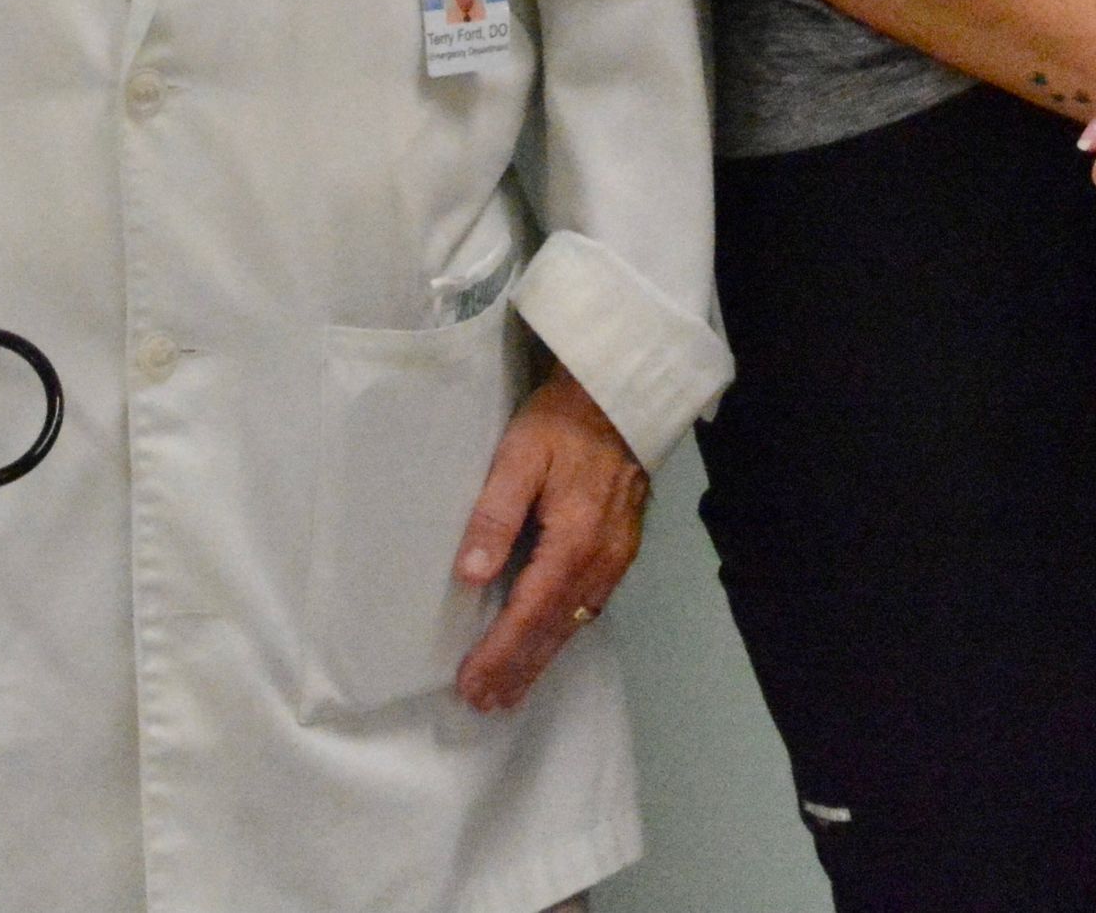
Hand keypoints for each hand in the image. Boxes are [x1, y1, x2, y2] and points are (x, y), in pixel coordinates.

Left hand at [453, 372, 650, 714]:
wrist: (622, 392)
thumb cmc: (564, 420)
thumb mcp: (519, 455)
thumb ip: (495, 514)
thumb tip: (471, 577)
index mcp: (574, 541)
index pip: (529, 614)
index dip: (500, 654)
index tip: (470, 685)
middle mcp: (601, 559)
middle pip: (555, 629)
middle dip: (519, 669)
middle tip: (486, 704)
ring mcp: (618, 555)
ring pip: (577, 622)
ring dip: (542, 658)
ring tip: (511, 688)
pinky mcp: (624, 546)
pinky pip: (593, 604)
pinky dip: (566, 632)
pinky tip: (551, 639)